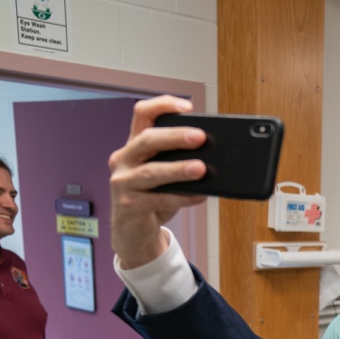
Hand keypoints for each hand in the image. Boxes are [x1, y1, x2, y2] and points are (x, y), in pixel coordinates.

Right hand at [109, 95, 208, 267]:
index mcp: (134, 146)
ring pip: (151, 171)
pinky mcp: (129, 205)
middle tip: (200, 137)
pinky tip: (200, 196)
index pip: (142, 114)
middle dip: (175, 136)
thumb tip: (216, 157)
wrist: (134, 233)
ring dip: (178, 169)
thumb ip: (179, 162)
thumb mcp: (164, 176)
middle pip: (147, 139)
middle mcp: (124, 160)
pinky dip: (181, 198)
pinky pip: (158, 200)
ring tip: (201, 169)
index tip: (187, 106)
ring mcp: (123, 182)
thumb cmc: (153, 199)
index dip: (163, 105)